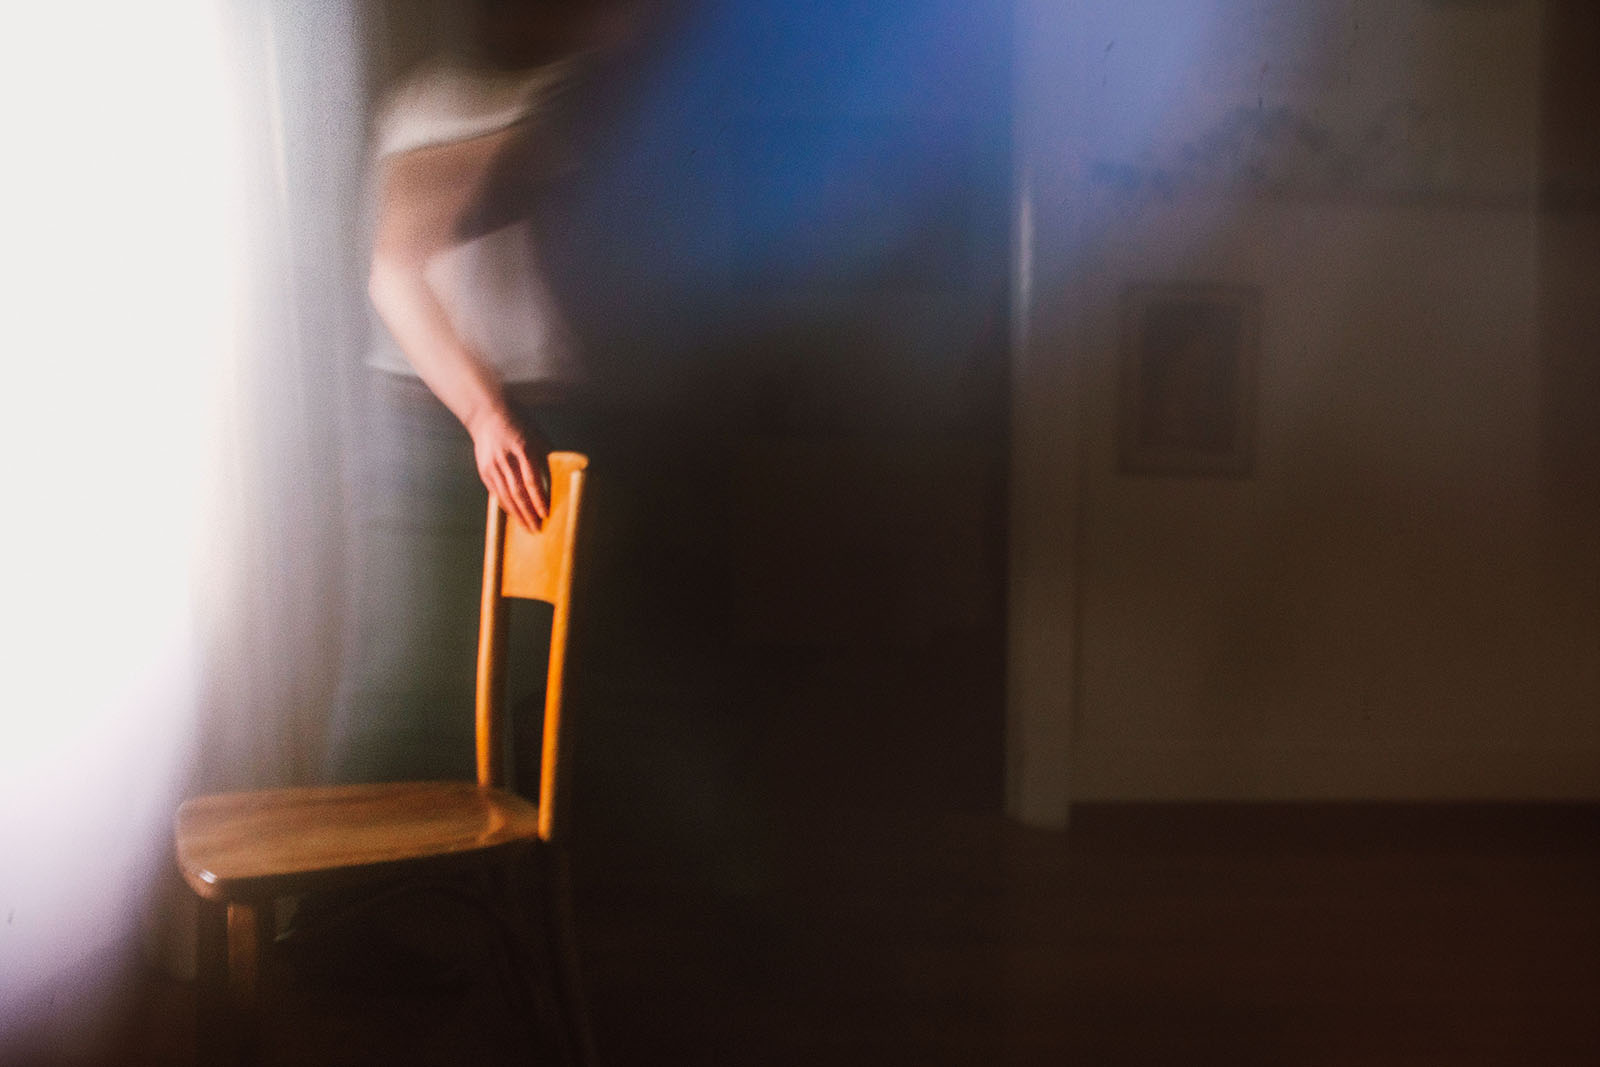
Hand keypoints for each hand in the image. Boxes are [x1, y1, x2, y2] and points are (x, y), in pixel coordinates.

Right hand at [467, 406, 549, 530]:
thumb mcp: (538, 436)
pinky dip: (506, 506)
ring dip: (517, 514)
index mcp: (523, 449)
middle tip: (537, 528)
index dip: (539, 500)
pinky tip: (514, 515)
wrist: (487, 414)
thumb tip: (558, 480)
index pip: (532, 481)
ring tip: (527, 527)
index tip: (546, 514)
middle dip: (528, 513)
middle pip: (517, 492)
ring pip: (505, 496)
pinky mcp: (484, 470)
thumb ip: (546, 458)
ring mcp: (492, 465)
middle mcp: (506, 459)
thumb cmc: (519, 424)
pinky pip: (496, 493)